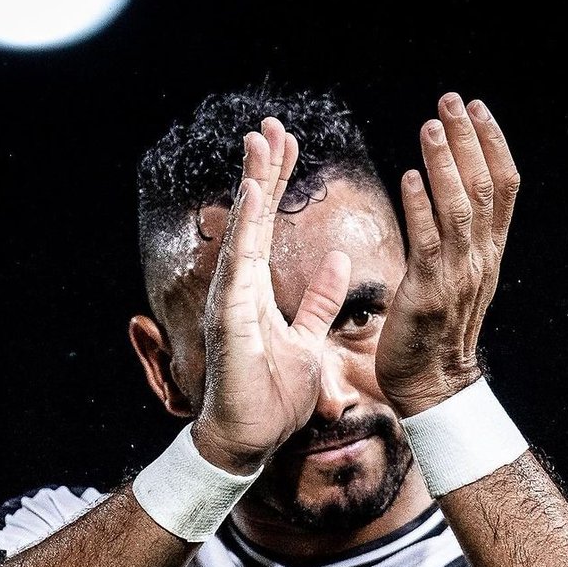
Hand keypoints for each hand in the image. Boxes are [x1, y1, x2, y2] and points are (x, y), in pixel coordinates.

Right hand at [192, 118, 351, 474]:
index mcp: (259, 294)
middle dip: (264, 171)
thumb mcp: (307, 342)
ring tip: (262, 140)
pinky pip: (240, 263)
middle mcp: (240, 290)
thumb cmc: (271, 399)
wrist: (248, 441)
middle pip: (253, 219)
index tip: (289, 146)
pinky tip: (252, 191)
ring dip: (253, 184)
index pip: (269, 229)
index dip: (278, 187)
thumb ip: (318, 303)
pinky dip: (246, 225)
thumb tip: (336, 262)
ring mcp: (232, 301)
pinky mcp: (231, 317)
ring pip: (244, 231)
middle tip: (273, 125)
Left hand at [375, 93, 519, 416]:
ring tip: (430, 126)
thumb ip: (457, 240)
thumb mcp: (458, 279)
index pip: (504, 188)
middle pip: (485, 187)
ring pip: (460, 208)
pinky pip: (427, 243)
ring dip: (445, 164)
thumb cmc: (435, 332)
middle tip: (450, 100)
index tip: (477, 108)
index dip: (493, 144)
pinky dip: (420, 208)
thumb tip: (444, 197)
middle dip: (468, 140)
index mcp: (489, 254)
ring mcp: (457, 277)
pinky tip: (409, 177)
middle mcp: (480, 260)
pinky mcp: (428, 293)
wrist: (433, 385)